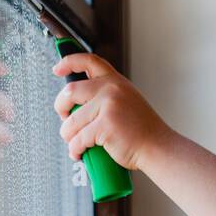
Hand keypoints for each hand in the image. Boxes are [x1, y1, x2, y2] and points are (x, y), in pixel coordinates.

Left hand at [52, 52, 171, 171]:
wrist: (158, 147)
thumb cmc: (143, 131)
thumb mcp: (127, 101)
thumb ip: (107, 96)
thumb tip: (77, 104)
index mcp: (116, 81)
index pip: (89, 61)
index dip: (69, 62)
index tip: (57, 69)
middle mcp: (111, 89)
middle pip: (70, 92)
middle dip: (60, 107)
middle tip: (64, 119)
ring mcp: (108, 106)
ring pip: (72, 121)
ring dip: (68, 136)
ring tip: (74, 144)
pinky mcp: (105, 126)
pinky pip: (78, 139)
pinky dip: (75, 149)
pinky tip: (79, 154)